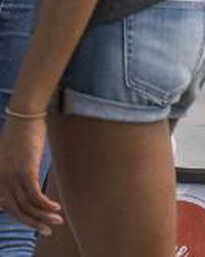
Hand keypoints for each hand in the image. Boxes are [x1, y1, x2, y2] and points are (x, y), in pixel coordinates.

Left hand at [0, 117, 59, 233]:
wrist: (24, 114)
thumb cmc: (21, 132)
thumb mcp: (12, 155)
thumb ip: (13, 170)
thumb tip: (23, 181)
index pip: (7, 207)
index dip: (22, 217)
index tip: (37, 222)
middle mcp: (0, 181)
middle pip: (16, 210)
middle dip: (33, 223)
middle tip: (47, 230)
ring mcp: (11, 177)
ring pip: (26, 206)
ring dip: (43, 217)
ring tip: (57, 221)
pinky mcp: (24, 171)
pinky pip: (34, 196)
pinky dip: (46, 205)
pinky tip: (56, 208)